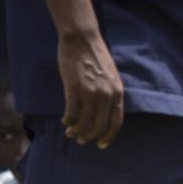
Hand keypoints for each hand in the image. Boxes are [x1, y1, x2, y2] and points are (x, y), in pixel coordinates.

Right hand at [58, 30, 124, 148]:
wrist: (82, 38)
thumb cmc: (96, 56)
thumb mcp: (112, 77)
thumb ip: (111, 94)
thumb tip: (105, 112)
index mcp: (117, 93)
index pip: (116, 123)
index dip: (109, 137)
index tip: (101, 144)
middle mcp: (106, 95)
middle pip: (99, 126)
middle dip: (90, 137)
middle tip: (82, 140)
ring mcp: (90, 92)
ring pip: (84, 122)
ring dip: (77, 131)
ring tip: (71, 133)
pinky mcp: (74, 88)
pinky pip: (71, 112)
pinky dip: (68, 120)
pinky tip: (65, 121)